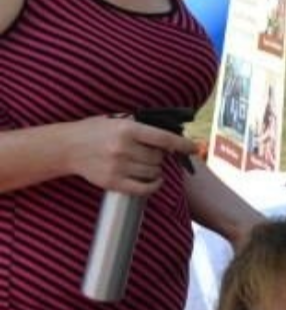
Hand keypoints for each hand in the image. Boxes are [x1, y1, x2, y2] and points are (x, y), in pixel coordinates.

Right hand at [67, 116, 197, 195]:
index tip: (194, 147)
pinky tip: (156, 180)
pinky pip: (142, 189)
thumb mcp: (117, 120)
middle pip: (158, 158)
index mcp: (127, 129)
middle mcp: (123, 148)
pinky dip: (153, 186)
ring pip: (153, 172)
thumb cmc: (95, 130)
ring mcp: (117, 167)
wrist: (67, 147)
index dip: (182, 144)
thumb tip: (169, 133)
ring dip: (156, 169)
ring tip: (149, 163)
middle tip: (154, 152)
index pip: (163, 138)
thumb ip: (140, 126)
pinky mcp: (112, 182)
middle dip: (161, 156)